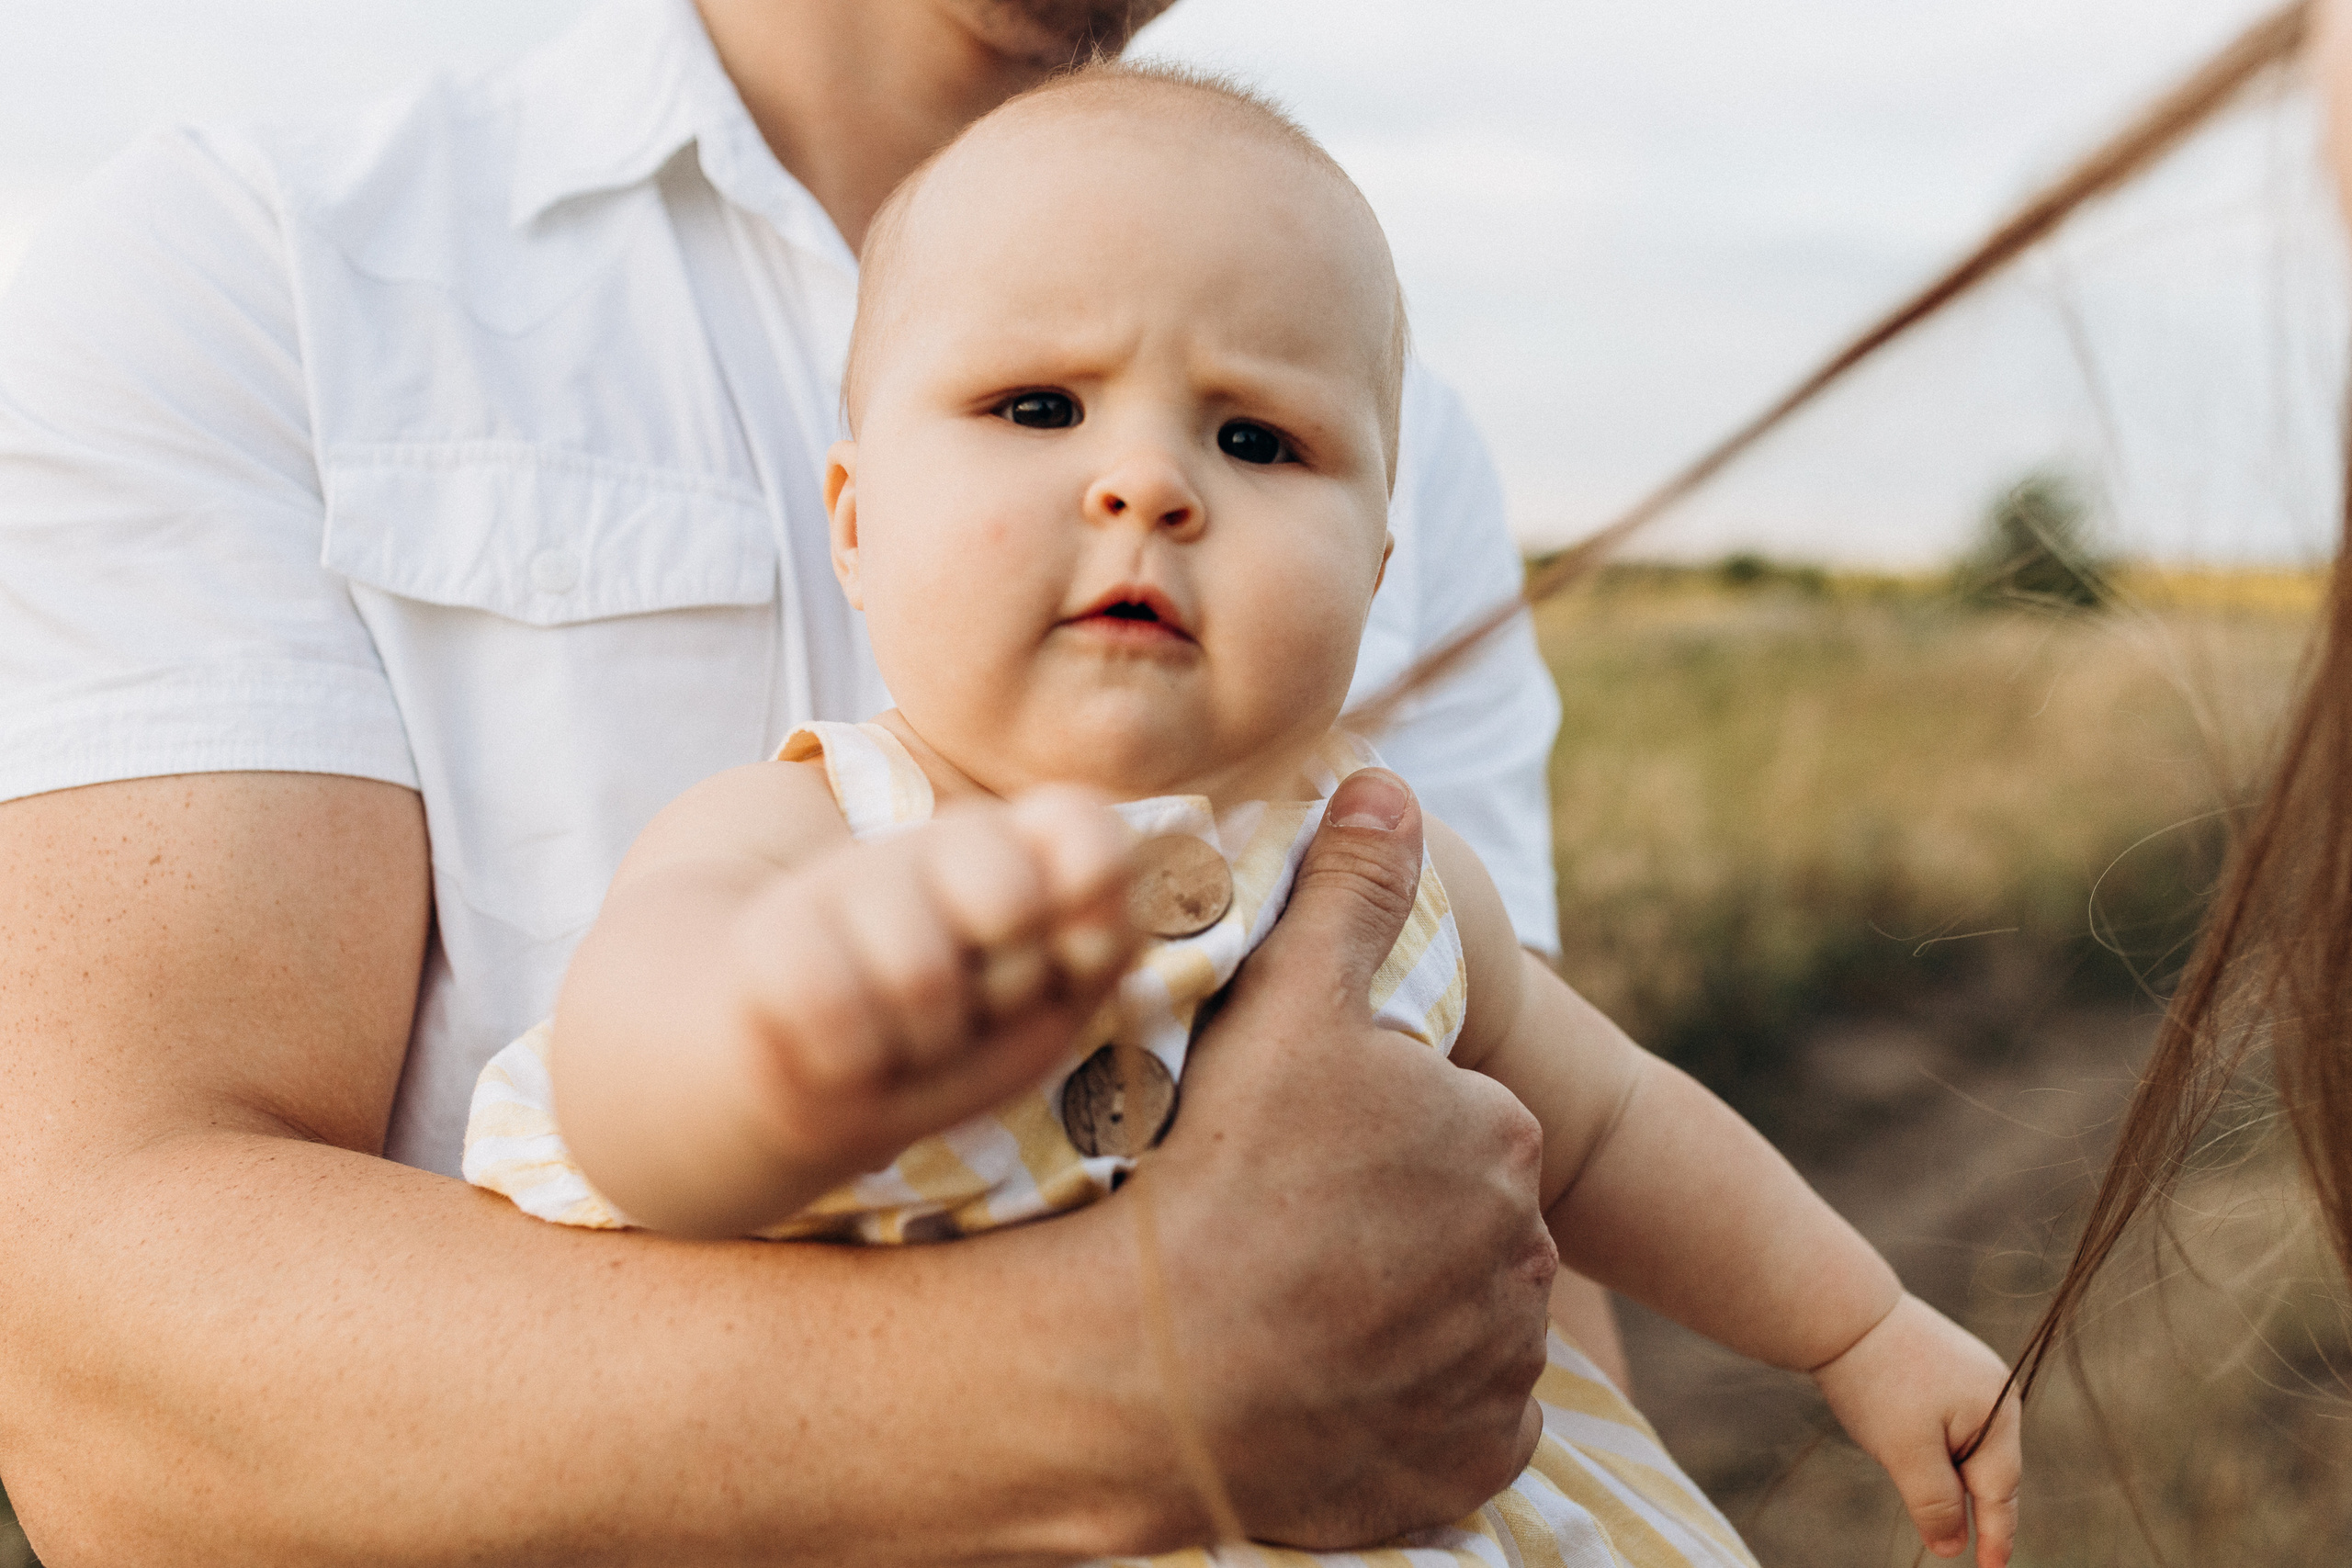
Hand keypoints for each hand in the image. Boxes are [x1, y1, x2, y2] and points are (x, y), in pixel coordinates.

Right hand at [728, 784, 1137, 1180]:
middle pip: (1011, 899)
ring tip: (898, 1041)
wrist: (793, 1080)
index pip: (1084, 828)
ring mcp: (847, 877)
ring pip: (923, 974)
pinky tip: (837, 1052)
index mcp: (1016, 854)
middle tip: (967, 1015)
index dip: (1093, 887)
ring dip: (922, 1042)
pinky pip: (840, 1016)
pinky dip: (850, 1063)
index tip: (1076, 958)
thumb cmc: (940, 1049)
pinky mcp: (773, 929)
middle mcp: (934, 847)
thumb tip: (1100, 931)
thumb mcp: (1041, 1013)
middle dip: (1004, 991)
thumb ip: (1095, 955)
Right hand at [1133, 769, 1555, 1549]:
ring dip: (1399, 1322)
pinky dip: (1405, 1416)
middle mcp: (1523, 1257)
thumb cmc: (1212, 1170)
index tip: (1291, 1161)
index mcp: (1498, 1137)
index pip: (1455, 1124)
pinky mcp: (1467, 1470)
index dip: (1369, 1138)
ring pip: (1458, 1327)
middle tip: (1284, 1237)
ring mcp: (1495, 1374)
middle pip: (1462, 1227)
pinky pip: (1452, 1430)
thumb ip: (1349, 892)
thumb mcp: (1281, 1003)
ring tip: (1290, 1315)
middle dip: (1394, 1228)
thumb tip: (1389, 782)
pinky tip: (1323, 1393)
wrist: (1147, 1369)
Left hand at [1814, 1293, 2021, 1567]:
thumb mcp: (1906, 1452)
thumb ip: (1935, 1502)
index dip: (1995, 1536)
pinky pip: (1947, 1421)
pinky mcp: (1943, 1364)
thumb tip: (1953, 1548)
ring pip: (1964, 1446)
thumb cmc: (1877, 1379)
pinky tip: (1903, 1435)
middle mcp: (1995, 1391)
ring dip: (1946, 1471)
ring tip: (1913, 1468)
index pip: (1999, 1492)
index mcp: (1997, 1412)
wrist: (1840, 1309)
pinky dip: (1931, 1443)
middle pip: (1986, 1470)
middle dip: (1970, 1503)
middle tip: (1967, 1544)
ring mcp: (1972, 1373)